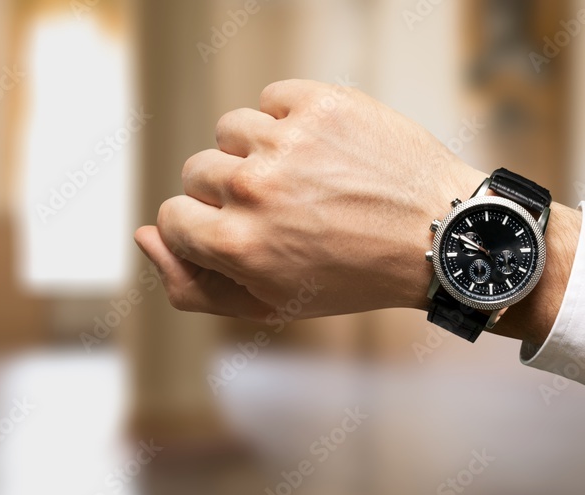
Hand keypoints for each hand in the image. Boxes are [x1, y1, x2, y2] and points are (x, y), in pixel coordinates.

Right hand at [134, 79, 580, 346]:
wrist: (441, 236)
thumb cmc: (355, 276)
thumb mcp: (273, 304)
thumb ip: (194, 285)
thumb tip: (144, 237)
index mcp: (236, 245)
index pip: (172, 215)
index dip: (205, 227)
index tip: (243, 231)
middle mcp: (253, 189)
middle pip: (198, 171)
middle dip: (232, 192)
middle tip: (286, 209)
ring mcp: (287, 141)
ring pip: (232, 131)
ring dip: (259, 153)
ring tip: (306, 178)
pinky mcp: (320, 103)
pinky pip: (271, 100)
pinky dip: (290, 120)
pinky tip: (323, 149)